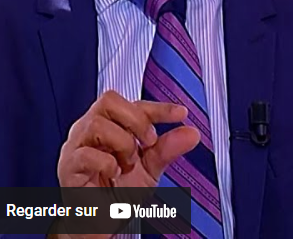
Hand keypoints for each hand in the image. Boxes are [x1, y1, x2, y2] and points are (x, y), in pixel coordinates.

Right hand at [58, 90, 199, 187]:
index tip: (181, 114)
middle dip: (137, 120)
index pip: (133, 104)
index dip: (159, 107)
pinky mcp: (68, 167)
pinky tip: (113, 173)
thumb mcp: (150, 169)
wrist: (100, 223)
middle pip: (109, 100)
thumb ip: (168, 150)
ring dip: (123, 144)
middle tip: (149, 142)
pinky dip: (107, 163)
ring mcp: (76, 147)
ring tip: (127, 163)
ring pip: (97, 124)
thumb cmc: (118, 193)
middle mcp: (90, 131)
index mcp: (110, 126)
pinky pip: (85, 154)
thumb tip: (191, 133)